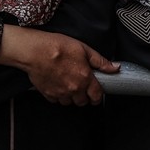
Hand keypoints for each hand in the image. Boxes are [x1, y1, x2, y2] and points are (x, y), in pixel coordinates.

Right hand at [0, 27, 118, 106]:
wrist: (35, 51)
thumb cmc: (58, 47)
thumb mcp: (84, 49)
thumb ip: (100, 61)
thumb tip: (115, 68)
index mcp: (85, 78)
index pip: (97, 96)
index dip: (98, 96)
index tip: (96, 93)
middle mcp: (73, 89)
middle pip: (83, 102)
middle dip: (84, 96)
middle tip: (82, 85)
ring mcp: (60, 94)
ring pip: (70, 102)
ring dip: (71, 96)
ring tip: (69, 84)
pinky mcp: (48, 94)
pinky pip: (57, 100)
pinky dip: (59, 95)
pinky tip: (58, 84)